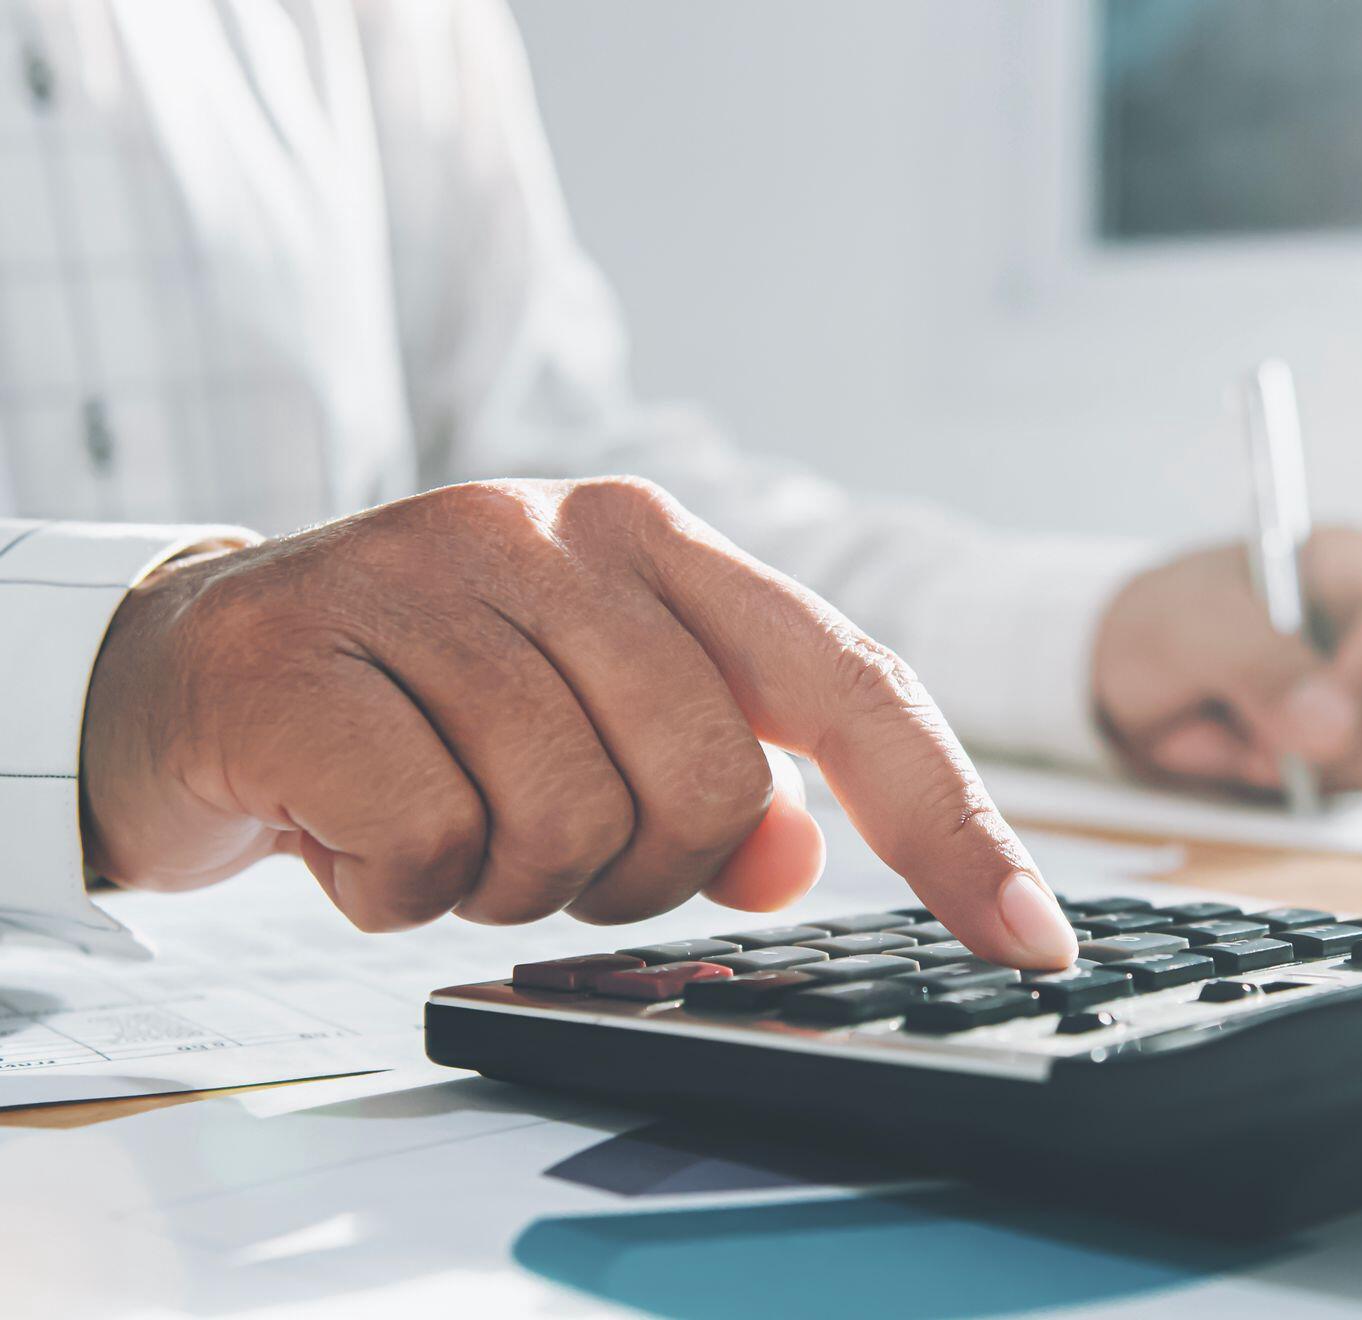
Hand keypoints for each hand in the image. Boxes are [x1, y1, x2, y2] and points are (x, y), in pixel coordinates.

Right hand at [81, 478, 1075, 966]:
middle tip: (540, 843)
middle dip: (637, 872)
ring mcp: (427, 576)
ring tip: (440, 818)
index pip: (851, 682)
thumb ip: (717, 784)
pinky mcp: (308, 652)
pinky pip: (431, 849)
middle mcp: (559, 533)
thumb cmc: (427, 710)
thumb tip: (798, 856)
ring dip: (510, 883)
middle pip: (716, 791)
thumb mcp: (591, 736)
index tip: (1029, 936)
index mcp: (657, 541)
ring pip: (573, 830)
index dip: (951, 821)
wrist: (193, 670)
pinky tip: (351, 825)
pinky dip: (398, 887)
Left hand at [1094, 528, 1361, 794]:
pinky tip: (1254, 750)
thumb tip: (1333, 731)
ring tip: (1240, 732)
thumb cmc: (1169, 621)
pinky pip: (1361, 784)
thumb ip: (1259, 666)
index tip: (1320, 706)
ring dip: (1316, 763)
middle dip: (1348, 733)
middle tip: (1263, 739)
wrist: (1138, 676)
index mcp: (1360, 561)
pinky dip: (1303, 782)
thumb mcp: (1191, 628)